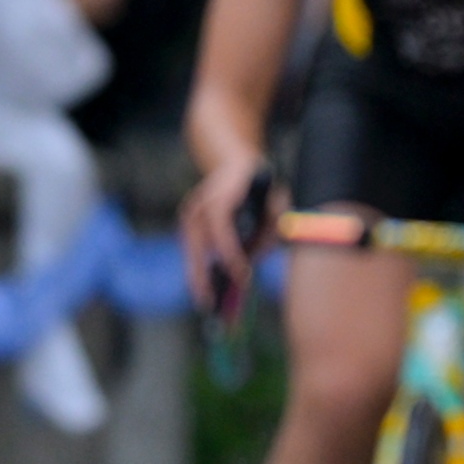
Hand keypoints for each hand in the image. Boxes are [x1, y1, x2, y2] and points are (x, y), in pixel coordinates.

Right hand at [179, 156, 272, 308]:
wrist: (235, 161)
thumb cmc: (262, 188)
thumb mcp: (275, 207)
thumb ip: (266, 233)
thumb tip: (252, 265)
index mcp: (224, 195)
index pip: (223, 228)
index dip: (231, 254)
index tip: (242, 276)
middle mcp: (201, 203)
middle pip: (198, 244)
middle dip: (203, 275)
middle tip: (210, 302)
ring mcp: (191, 211)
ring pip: (192, 249)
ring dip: (197, 275)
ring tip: (205, 301)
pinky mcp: (188, 219)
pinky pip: (193, 248)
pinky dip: (197, 266)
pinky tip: (204, 286)